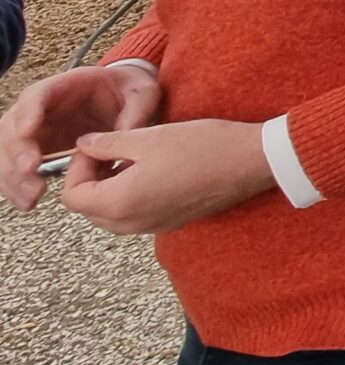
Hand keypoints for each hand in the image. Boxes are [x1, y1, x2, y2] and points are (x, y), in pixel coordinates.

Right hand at [1, 63, 162, 209]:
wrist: (125, 101)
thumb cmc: (129, 92)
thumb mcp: (141, 92)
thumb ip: (136, 109)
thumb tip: (125, 134)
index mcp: (65, 87)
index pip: (36, 96)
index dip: (28, 112)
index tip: (27, 131)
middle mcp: (41, 109)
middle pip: (12, 127)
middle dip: (17, 151)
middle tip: (30, 171)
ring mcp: (36, 132)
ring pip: (7, 152)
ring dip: (13, 175)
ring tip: (32, 196)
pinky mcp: (37, 152)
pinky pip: (16, 170)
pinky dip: (18, 187)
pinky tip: (28, 202)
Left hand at [57, 119, 275, 234]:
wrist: (251, 162)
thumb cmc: (204, 148)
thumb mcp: (149, 137)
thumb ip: (108, 143)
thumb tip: (85, 144)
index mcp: (120, 202)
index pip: (72, 196)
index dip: (76, 168)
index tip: (95, 146)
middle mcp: (132, 223)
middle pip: (88, 208)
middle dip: (90, 179)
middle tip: (110, 150)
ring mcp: (152, 226)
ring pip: (110, 214)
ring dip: (110, 187)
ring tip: (132, 158)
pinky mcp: (169, 223)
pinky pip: (134, 215)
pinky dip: (131, 195)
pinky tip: (151, 170)